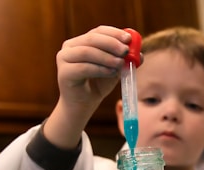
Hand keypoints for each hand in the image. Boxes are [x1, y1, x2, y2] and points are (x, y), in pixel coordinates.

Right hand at [45, 26, 131, 148]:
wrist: (83, 104)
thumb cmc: (98, 84)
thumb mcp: (114, 69)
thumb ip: (124, 60)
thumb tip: (139, 54)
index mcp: (81, 41)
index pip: (98, 31)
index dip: (114, 33)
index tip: (129, 39)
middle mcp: (70, 47)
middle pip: (92, 39)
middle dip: (112, 44)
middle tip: (126, 51)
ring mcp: (64, 58)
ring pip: (87, 52)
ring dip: (107, 57)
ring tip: (120, 64)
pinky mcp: (63, 73)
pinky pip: (83, 68)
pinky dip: (100, 69)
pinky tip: (111, 72)